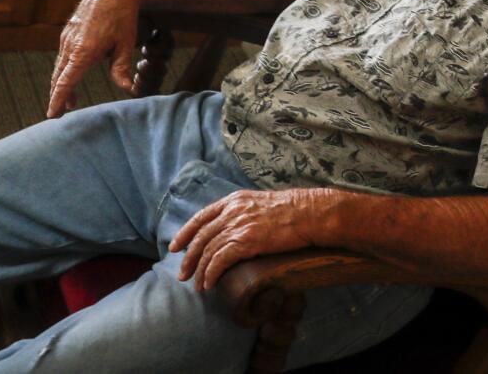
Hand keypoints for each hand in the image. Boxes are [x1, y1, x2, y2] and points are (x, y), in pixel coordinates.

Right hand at [47, 0, 144, 117]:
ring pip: (60, 66)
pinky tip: (73, 74)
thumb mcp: (125, 44)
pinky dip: (65, 68)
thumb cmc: (122, 18)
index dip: (57, 100)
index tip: (51, 115)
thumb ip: (121, 68)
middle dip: (58, 96)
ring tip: (70, 99)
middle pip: (59, 77)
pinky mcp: (68, 32)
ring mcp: (67, 37)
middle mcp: (71, 45)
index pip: (66, 82)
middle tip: (58, 113)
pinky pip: (63, 55)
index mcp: (84, 52)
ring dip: (62, 83)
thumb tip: (126, 89)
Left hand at [171, 188, 333, 290]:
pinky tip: (209, 284)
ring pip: (208, 252)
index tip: (175, 247)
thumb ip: (245, 212)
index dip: (185, 234)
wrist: (312, 212)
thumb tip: (237, 227)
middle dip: (189, 259)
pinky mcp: (246, 241)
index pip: (201, 217)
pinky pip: (219, 261)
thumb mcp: (263, 202)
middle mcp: (232, 211)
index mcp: (235, 200)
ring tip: (198, 286)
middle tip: (183, 275)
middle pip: (201, 238)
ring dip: (200, 272)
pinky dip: (211, 274)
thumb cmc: (295, 209)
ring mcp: (239, 226)